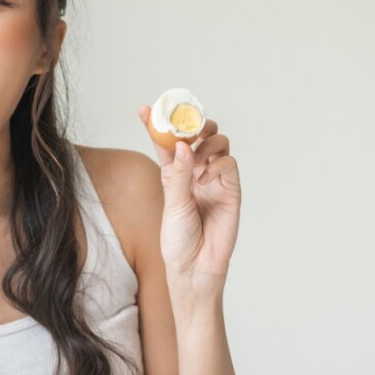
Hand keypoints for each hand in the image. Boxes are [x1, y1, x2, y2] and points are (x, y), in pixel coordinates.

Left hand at [138, 105, 241, 280]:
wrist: (196, 267)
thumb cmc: (179, 239)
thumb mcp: (172, 204)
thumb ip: (177, 174)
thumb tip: (180, 144)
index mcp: (173, 173)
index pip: (166, 142)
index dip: (156, 123)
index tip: (143, 108)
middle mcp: (194, 172)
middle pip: (199, 134)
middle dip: (193, 124)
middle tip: (186, 128)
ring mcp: (214, 178)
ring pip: (218, 143)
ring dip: (206, 143)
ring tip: (195, 162)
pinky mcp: (231, 189)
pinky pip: (230, 163)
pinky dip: (218, 164)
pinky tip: (204, 179)